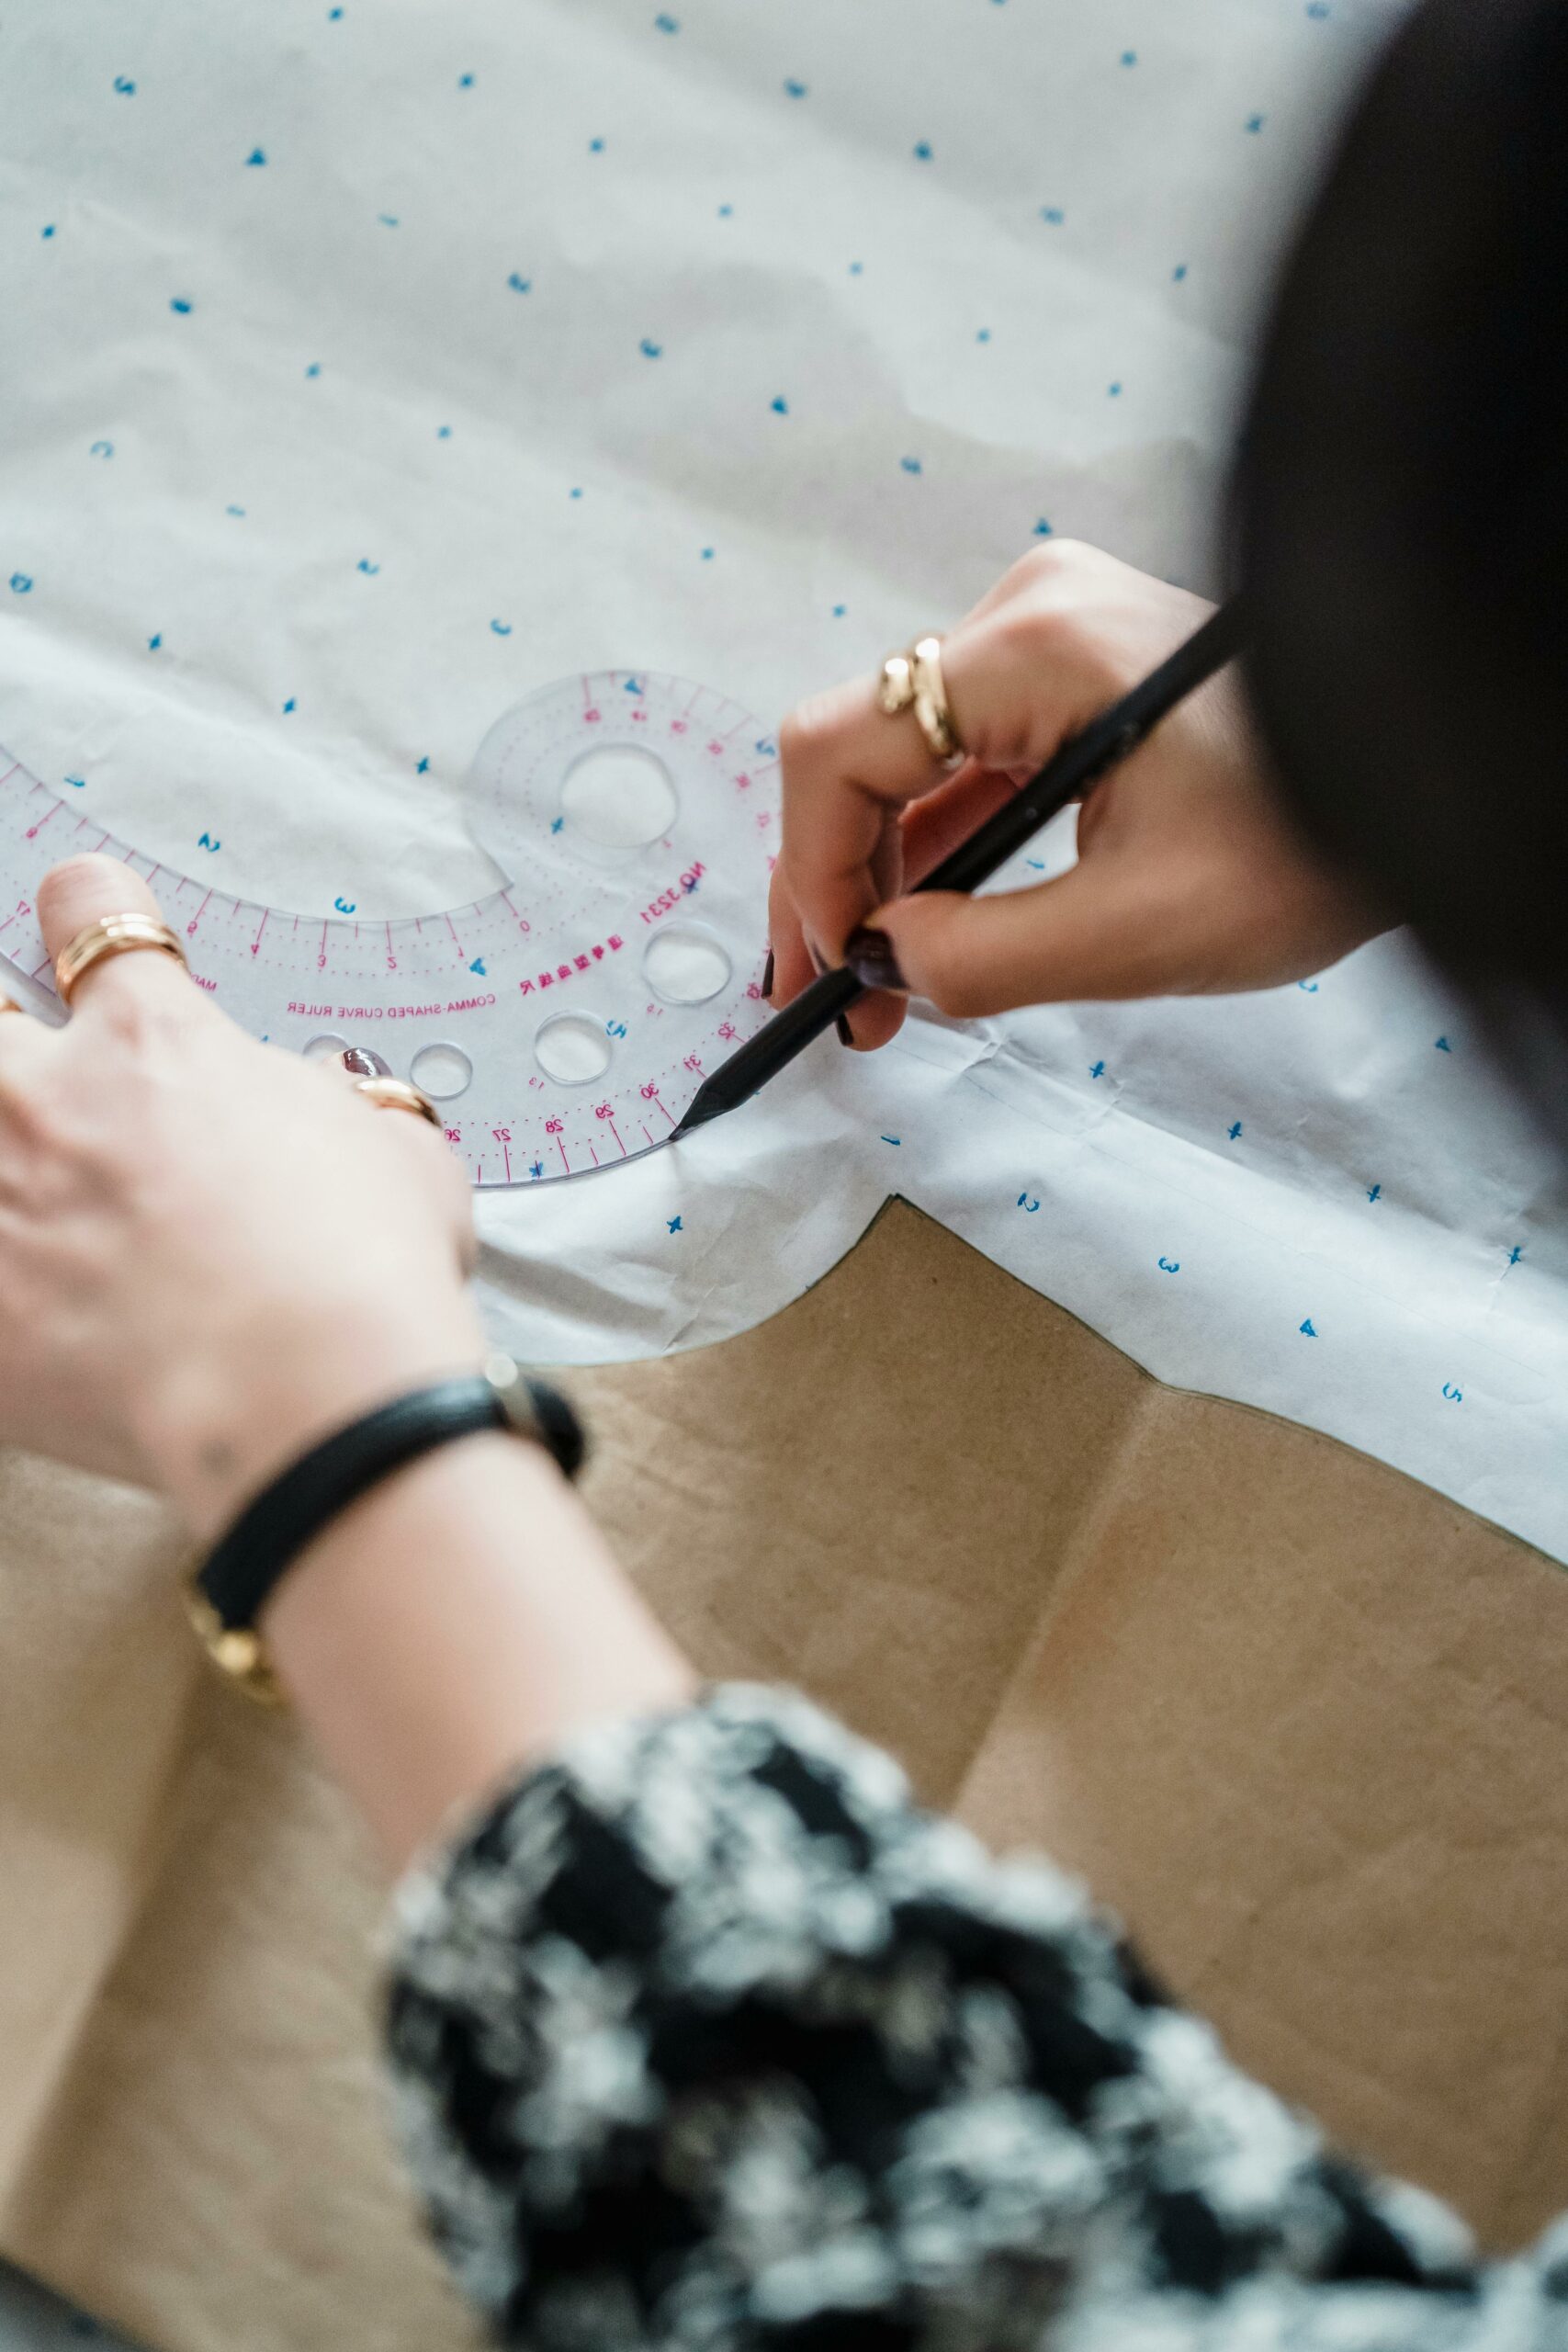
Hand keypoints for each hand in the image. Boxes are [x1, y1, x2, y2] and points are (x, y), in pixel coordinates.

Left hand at [0, 856, 482, 1538]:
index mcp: (155, 1046)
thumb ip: (346, 1114)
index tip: (87, 928)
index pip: (90, 915)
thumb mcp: (399, 1156)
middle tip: (44, 1093)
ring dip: (10, 1168)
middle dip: (7, 1042)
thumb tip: (334, 1107)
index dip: (91, 916)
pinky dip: (11, 1299)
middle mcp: (47, 1107)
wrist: (301, 1395)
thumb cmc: (360, 1272)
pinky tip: (41, 1317)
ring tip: (44, 1209)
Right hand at [768, 541, 1386, 1047]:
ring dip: (887, 873)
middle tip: (833, 1002)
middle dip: (837, 885)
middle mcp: (1029, 612)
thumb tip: (883, 964)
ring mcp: (1054, 631)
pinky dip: (944, 843)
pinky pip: (970, 757)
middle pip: (863, 750)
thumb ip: (982, 959)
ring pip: (910, 762)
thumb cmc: (1318, 836)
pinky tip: (934, 925)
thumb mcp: (1140, 931)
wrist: (1432, 775)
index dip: (809, 872)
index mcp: (1036, 648)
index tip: (830, 972)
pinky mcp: (1079, 667)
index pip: (838, 747)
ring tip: (882, 987)